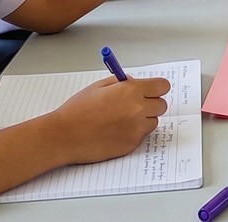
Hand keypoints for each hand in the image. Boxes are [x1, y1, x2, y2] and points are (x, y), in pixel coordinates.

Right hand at [47, 76, 170, 164]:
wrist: (64, 135)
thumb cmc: (77, 110)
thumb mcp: (99, 86)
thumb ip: (122, 82)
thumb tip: (136, 82)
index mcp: (131, 91)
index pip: (162, 86)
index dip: (156, 87)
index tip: (152, 90)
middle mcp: (137, 110)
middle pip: (161, 105)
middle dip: (150, 103)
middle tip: (134, 104)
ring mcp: (136, 129)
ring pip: (152, 121)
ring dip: (143, 119)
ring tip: (120, 119)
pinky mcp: (131, 145)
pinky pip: (141, 136)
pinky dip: (133, 133)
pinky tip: (115, 131)